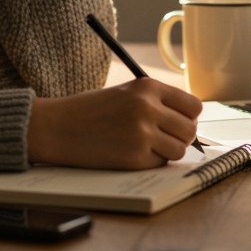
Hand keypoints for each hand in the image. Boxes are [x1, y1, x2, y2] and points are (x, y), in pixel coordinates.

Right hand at [27, 78, 202, 169]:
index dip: (188, 117)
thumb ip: (157, 102)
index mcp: (148, 87)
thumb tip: (190, 122)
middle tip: (162, 138)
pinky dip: (149, 162)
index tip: (178, 123)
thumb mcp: (126, 93)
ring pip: (179, 150)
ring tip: (145, 146)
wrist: (57, 127)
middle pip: (190, 129)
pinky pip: (159, 163)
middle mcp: (148, 108)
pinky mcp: (134, 157)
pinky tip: (129, 153)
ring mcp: (142, 133)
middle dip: (180, 137)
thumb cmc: (90, 111)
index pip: (193, 106)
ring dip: (166, 152)